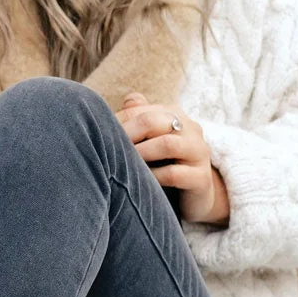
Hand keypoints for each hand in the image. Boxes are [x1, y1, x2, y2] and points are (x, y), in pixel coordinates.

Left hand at [116, 91, 229, 226]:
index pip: (141, 109)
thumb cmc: (163, 163)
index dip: (117, 121)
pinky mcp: (201, 178)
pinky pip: (174, 174)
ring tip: (121, 163)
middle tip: (107, 148)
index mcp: (174, 114)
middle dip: (127, 133)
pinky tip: (139, 181)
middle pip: (154, 121)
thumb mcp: (147, 141)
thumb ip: (135, 119)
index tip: (96, 135)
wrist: (194, 196)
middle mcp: (190, 128)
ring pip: (167, 145)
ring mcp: (199, 152)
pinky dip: (153, 176)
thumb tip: (124, 101)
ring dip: (140, 153)